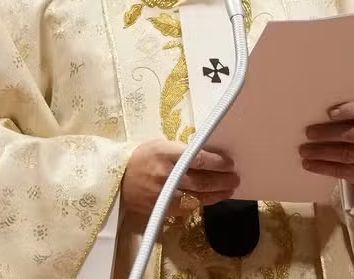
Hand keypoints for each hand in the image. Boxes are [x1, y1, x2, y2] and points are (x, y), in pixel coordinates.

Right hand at [122, 139, 237, 218]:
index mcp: (166, 154)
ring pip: (199, 197)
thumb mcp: (160, 145)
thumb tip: (208, 155)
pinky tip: (212, 199)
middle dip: (223, 180)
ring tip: (229, 189)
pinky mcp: (164, 208)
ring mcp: (165, 194)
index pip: (199, 159)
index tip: (230, 163)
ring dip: (218, 194)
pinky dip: (203, 203)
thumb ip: (182, 150)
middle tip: (235, 178)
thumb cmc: (142, 158)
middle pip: (202, 180)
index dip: (218, 163)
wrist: (118, 180)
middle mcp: (167, 175)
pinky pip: (189, 207)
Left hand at [300, 99, 353, 185]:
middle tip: (308, 133)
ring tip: (304, 152)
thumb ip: (340, 110)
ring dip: (323, 154)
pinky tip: (311, 165)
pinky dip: (326, 168)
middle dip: (328, 134)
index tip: (330, 113)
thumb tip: (311, 109)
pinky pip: (347, 172)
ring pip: (349, 155)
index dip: (348, 111)